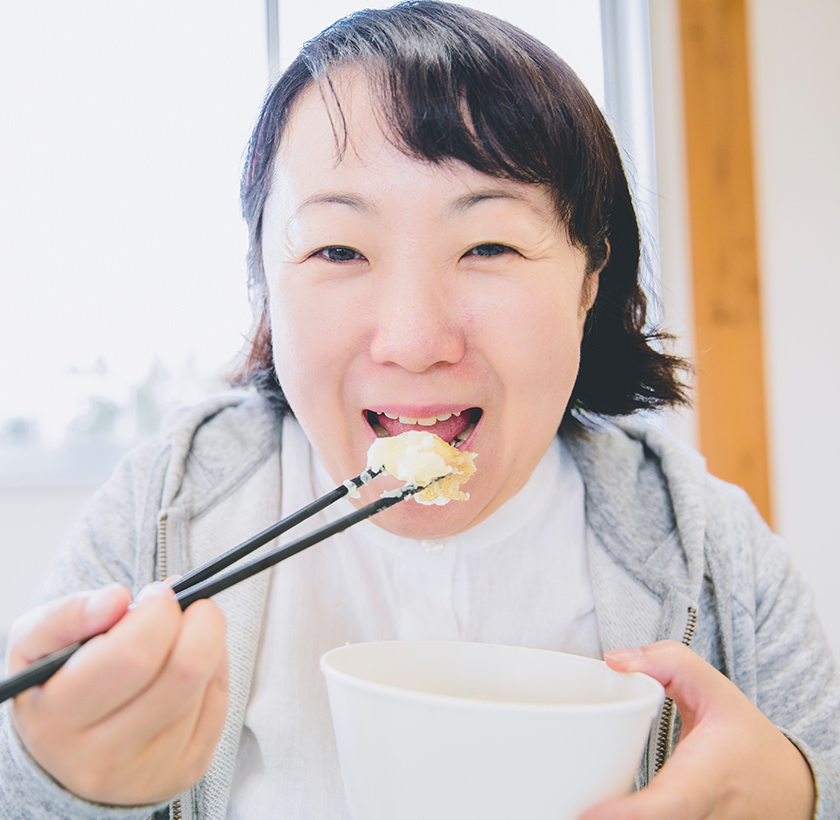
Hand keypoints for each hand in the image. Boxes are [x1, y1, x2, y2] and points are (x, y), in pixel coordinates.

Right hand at [7, 582, 228, 805]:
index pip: (133, 656)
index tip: (157, 595)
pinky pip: (221, 703)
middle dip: (199, 620)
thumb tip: (117, 600)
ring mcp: (147, 772)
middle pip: (184, 671)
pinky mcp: (183, 772)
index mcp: (58, 720)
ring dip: (210, 642)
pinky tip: (194, 661)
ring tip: (184, 633)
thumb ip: (68, 613)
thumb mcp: (36, 644)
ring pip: (206, 684)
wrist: (67, 752)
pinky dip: (217, 668)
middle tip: (187, 605)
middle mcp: (101, 758)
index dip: (159, 612)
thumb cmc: (56, 684)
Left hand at [578, 640, 814, 819]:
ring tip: (555, 809)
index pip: (669, 804)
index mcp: (704, 779)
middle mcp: (696, 817)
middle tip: (551, 808)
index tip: (587, 814)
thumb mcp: (716, 687)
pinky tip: (581, 813)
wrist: (786, 790)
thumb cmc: (743, 738)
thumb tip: (614, 660)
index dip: (628, 815)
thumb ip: (667, 662)